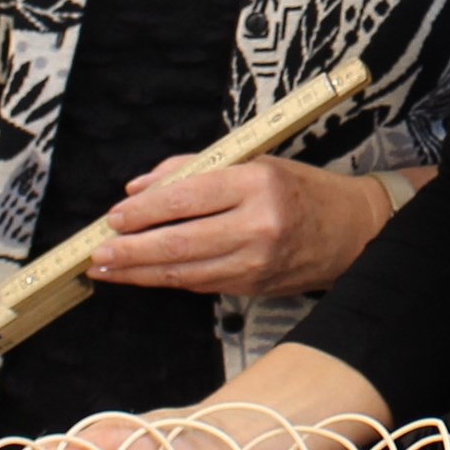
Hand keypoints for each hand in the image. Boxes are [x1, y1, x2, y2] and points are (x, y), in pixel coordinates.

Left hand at [88, 158, 393, 294]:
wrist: (353, 231)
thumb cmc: (300, 189)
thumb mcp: (254, 161)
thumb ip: (194, 169)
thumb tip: (137, 189)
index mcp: (256, 184)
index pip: (185, 198)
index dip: (143, 211)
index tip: (114, 217)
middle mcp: (257, 226)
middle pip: (178, 242)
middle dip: (130, 250)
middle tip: (97, 253)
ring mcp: (255, 263)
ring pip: (183, 272)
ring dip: (139, 273)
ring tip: (107, 269)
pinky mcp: (253, 288)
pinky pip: (200, 284)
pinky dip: (168, 279)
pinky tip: (144, 274)